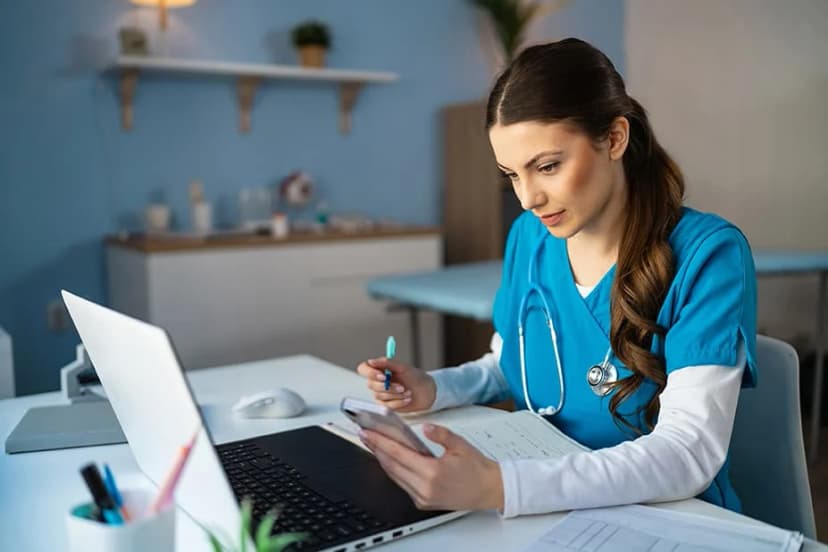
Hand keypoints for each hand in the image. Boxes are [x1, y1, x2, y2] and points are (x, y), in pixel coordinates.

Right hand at [356, 357, 436, 412]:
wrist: (426, 392)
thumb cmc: (415, 377)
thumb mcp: (403, 367)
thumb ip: (388, 362)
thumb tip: (371, 361)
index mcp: (379, 369)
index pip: (363, 369)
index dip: (370, 372)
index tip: (382, 375)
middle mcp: (377, 381)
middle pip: (371, 384)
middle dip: (388, 387)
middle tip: (401, 386)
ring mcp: (380, 394)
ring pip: (379, 396)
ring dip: (396, 394)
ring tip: (408, 392)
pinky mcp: (385, 405)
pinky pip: (387, 405)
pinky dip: (399, 402)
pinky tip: (408, 398)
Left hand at [359, 423, 503, 510]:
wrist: (489, 490)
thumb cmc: (477, 468)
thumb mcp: (460, 445)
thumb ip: (440, 434)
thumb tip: (425, 427)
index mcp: (433, 473)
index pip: (398, 454)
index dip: (380, 442)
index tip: (367, 433)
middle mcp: (425, 488)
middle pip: (391, 466)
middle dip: (376, 449)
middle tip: (366, 435)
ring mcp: (423, 497)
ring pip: (395, 477)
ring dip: (383, 460)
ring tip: (374, 445)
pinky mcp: (424, 502)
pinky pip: (403, 484)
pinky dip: (394, 471)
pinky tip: (390, 460)